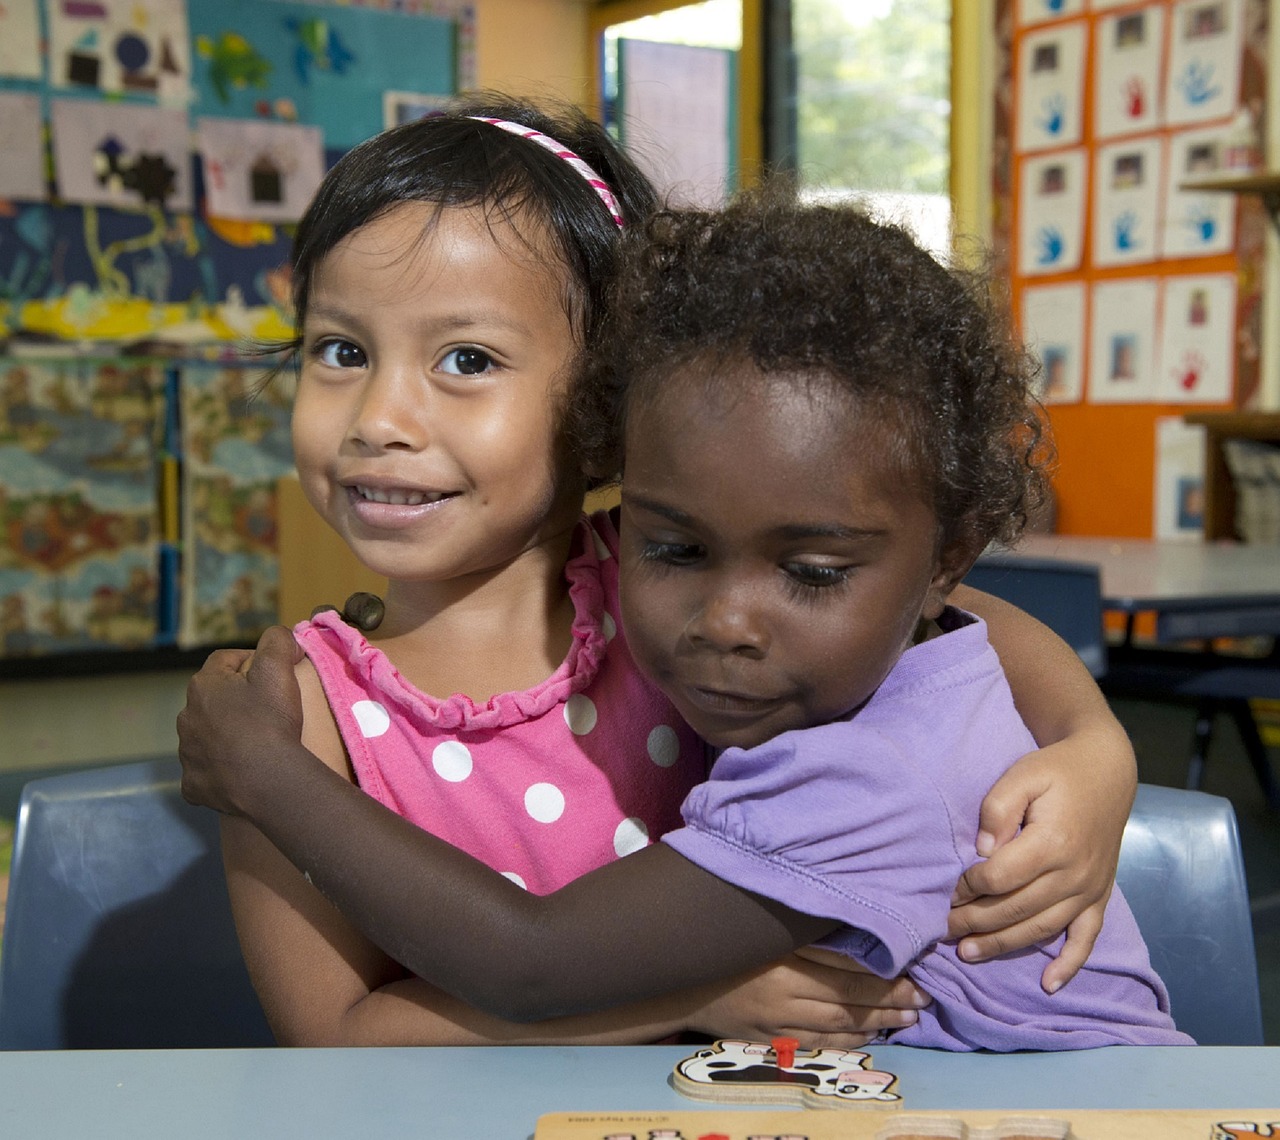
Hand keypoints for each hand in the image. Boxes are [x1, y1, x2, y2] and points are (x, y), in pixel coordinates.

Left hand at [177, 625, 305, 815]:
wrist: (267, 781)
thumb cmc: (270, 721)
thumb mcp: (278, 669)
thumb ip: (277, 641)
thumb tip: (281, 635)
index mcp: (203, 686)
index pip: (225, 660)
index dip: (250, 661)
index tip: (273, 672)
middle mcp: (186, 717)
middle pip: (213, 698)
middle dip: (235, 699)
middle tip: (266, 708)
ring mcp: (187, 753)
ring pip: (206, 735)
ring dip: (225, 733)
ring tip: (256, 741)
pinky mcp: (193, 784)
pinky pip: (206, 770)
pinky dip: (220, 768)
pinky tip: (241, 770)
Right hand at [687, 947, 928, 1047]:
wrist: (684, 984)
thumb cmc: (729, 946)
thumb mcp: (766, 929)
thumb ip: (806, 930)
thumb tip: (856, 925)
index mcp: (783, 957)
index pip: (845, 966)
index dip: (883, 969)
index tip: (915, 967)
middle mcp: (782, 992)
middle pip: (848, 997)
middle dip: (891, 998)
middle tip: (924, 996)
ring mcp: (776, 1022)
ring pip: (839, 1025)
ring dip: (878, 1022)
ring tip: (910, 1017)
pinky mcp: (771, 1043)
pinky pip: (819, 1046)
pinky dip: (849, 1043)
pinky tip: (872, 1036)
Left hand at [947, 736, 1132, 992]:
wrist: (1107, 772)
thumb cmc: (1056, 772)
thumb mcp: (1021, 775)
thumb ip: (997, 810)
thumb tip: (982, 853)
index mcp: (1052, 843)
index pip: (999, 878)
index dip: (969, 886)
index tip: (949, 888)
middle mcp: (1074, 873)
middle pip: (1016, 910)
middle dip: (975, 923)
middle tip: (942, 930)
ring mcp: (1089, 889)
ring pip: (1042, 929)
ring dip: (1003, 946)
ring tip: (967, 953)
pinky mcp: (1100, 896)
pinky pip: (1086, 938)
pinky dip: (1069, 964)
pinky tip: (1048, 985)